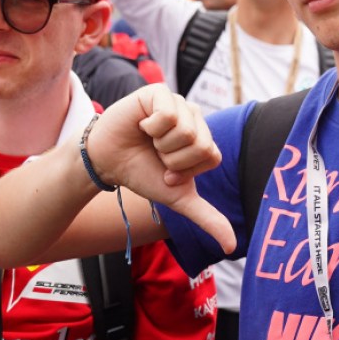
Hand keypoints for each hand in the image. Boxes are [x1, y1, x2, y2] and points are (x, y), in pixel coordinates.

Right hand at [86, 84, 235, 251]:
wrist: (107, 161)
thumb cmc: (142, 174)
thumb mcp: (177, 198)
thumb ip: (207, 218)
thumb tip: (231, 247)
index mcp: (203, 139)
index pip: (211, 156)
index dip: (186, 171)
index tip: (168, 171)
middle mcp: (195, 118)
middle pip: (201, 144)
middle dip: (174, 159)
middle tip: (157, 156)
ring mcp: (178, 103)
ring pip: (186, 130)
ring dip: (161, 144)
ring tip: (148, 140)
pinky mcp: (159, 92)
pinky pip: (168, 114)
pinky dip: (151, 127)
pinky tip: (142, 125)